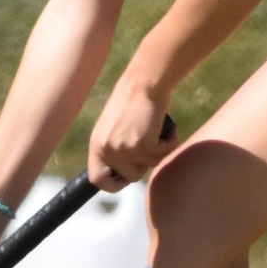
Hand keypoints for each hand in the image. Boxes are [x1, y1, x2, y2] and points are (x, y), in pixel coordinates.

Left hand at [88, 73, 177, 189]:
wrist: (145, 82)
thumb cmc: (135, 100)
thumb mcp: (115, 126)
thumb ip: (115, 148)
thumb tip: (126, 176)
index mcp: (97, 143)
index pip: (96, 178)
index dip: (111, 185)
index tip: (125, 181)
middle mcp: (106, 148)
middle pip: (131, 176)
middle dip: (145, 163)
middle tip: (150, 141)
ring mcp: (122, 149)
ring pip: (149, 165)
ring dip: (160, 149)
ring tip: (158, 128)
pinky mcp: (141, 145)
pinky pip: (162, 155)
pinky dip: (170, 142)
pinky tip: (168, 127)